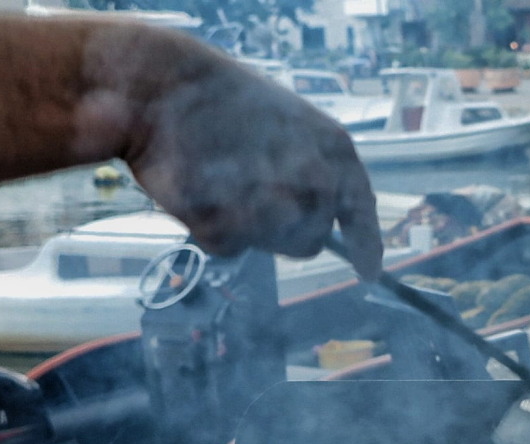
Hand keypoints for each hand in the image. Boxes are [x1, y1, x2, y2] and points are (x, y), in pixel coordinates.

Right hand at [126, 58, 382, 278]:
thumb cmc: (222, 107)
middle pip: (314, 238)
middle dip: (289, 230)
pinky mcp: (230, 223)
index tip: (368, 272)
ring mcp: (276, 201)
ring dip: (252, 227)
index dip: (367, 245)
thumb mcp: (289, 127)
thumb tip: (326, 227)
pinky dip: (213, 227)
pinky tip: (198, 187)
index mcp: (335, 147)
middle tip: (250, 191)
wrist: (161, 86)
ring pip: (277, 245)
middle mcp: (317, 176)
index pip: (361, 208)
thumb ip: (319, 172)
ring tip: (223, 182)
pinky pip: (232, 247)